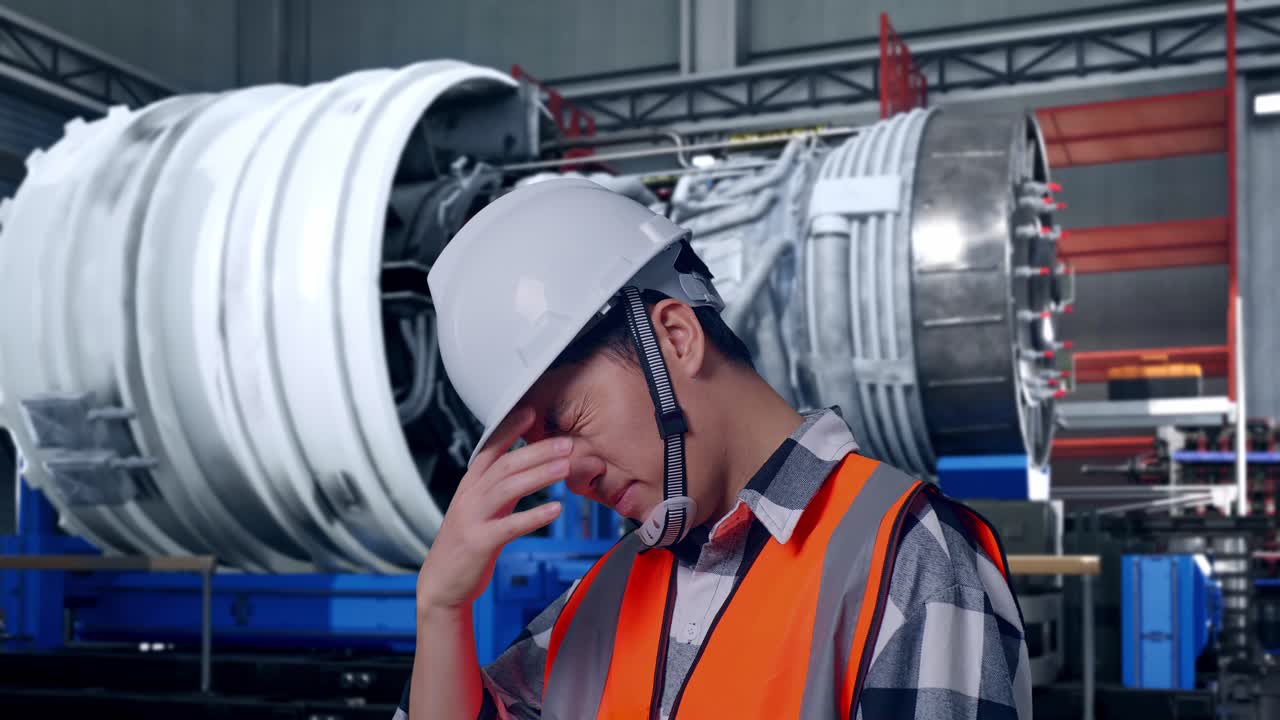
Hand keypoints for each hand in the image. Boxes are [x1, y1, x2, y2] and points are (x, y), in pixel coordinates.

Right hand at [416, 406, 592, 612]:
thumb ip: (501, 488)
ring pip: (508, 488)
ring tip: (565, 467)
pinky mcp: (479, 542)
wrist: (442, 584)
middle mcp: (469, 497)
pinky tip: (556, 510)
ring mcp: (472, 518)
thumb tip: (528, 468)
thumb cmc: (466, 546)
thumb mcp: (481, 510)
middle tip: (566, 443)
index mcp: (470, 486)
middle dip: (537, 451)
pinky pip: (509, 525)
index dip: (510, 429)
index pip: (490, 449)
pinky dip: (534, 516)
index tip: (531, 411)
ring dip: (538, 475)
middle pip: (505, 465)